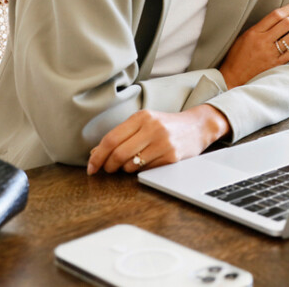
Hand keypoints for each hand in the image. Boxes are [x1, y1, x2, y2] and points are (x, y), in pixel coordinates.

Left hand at [86, 104, 229, 174]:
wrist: (197, 126)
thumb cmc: (166, 125)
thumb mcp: (144, 123)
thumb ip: (121, 135)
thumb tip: (95, 153)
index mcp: (142, 117)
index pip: (111, 139)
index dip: (97, 155)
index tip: (91, 166)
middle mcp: (152, 127)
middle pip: (118, 154)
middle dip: (108, 166)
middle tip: (107, 169)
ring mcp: (163, 143)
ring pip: (130, 165)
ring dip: (124, 169)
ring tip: (129, 164)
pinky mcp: (171, 157)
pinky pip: (145, 170)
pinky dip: (139, 171)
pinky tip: (144, 164)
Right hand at [219, 2, 288, 88]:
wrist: (232, 78)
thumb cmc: (236, 56)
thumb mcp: (243, 36)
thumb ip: (259, 27)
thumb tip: (278, 18)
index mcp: (254, 32)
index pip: (276, 15)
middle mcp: (263, 41)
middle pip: (286, 24)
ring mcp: (270, 54)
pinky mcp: (275, 64)